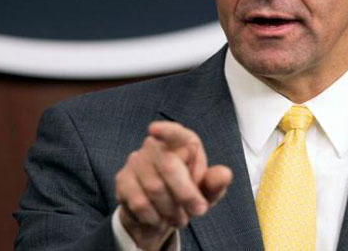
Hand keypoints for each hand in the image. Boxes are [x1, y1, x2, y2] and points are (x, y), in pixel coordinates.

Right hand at [115, 121, 232, 250]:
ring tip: (179, 218)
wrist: (157, 215)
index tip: (154, 129)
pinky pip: (139, 201)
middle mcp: (155, 147)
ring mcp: (136, 161)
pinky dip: (153, 216)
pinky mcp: (123, 179)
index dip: (167, 130)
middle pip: (169, 165)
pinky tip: (158, 218)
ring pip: (155, 187)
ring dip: (171, 210)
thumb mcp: (205, 193)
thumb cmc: (185, 196)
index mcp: (180, 144)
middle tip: (198, 211)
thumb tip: (225, 173)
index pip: (176, 132)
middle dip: (186, 193)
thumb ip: (215, 183)